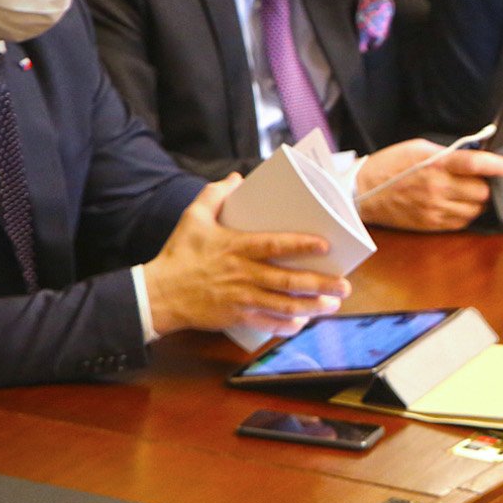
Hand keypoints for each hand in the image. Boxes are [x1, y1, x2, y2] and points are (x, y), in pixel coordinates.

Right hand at [144, 177, 349, 337]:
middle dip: (320, 284)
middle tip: (344, 285)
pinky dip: (287, 325)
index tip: (326, 245)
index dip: (302, 245)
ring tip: (333, 304)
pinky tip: (304, 322)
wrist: (157, 294)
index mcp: (236, 248)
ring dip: (312, 306)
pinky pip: (268, 323)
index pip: (275, 245)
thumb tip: (236, 178)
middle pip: (288, 280)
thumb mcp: (192, 219)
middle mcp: (242, 274)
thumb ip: (214, 195)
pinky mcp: (236, 316)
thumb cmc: (179, 255)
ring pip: (284, 305)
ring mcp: (240, 297)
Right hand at [356, 138, 502, 231]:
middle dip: (483, 185)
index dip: (498, 166)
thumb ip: (447, 152)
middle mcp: (438, 188)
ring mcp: (435, 208)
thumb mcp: (417, 148)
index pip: (475, 164)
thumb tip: (473, 152)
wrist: (362, 192)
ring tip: (464, 192)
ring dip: (476, 201)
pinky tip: (455, 205)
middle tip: (475, 180)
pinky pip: (462, 223)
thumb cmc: (389, 166)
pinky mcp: (431, 224)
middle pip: (482, 192)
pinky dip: (465, 214)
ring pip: (475, 210)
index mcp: (435, 164)